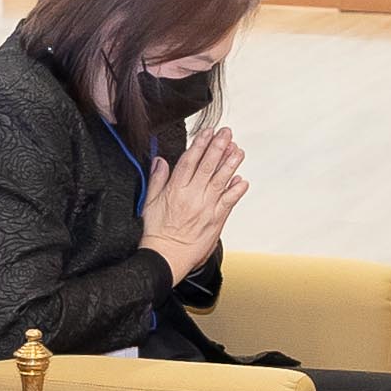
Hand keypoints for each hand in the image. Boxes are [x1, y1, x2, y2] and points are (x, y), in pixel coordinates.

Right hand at [138, 125, 247, 278]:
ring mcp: (205, 208)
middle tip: (227, 133)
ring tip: (238, 150)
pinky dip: (236, 191)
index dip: (199, 144)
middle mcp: (192, 197)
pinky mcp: (215, 221)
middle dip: (218, 147)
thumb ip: (156, 180)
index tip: (208, 132)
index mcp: (175, 191)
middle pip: (207, 167)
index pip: (189, 161)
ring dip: (230, 164)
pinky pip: (228, 203)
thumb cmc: (154, 234)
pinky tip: (242, 180)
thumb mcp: (149, 203)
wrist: (164, 258)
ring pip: (220, 181)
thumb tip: (160, 161)